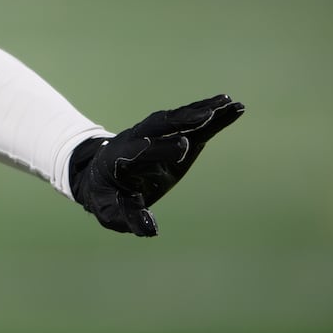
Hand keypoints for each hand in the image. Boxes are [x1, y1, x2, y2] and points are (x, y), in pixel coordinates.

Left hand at [70, 94, 244, 236]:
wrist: (100, 173)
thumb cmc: (107, 197)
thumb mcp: (111, 212)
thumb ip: (129, 218)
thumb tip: (150, 229)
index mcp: (119, 160)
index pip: (139, 152)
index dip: (160, 149)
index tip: (183, 147)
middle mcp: (136, 140)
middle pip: (157, 126)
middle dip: (180, 121)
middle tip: (204, 117)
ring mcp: (154, 134)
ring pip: (175, 119)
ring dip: (200, 111)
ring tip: (226, 103)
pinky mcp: (171, 135)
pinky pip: (190, 124)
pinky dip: (210, 114)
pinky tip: (232, 107)